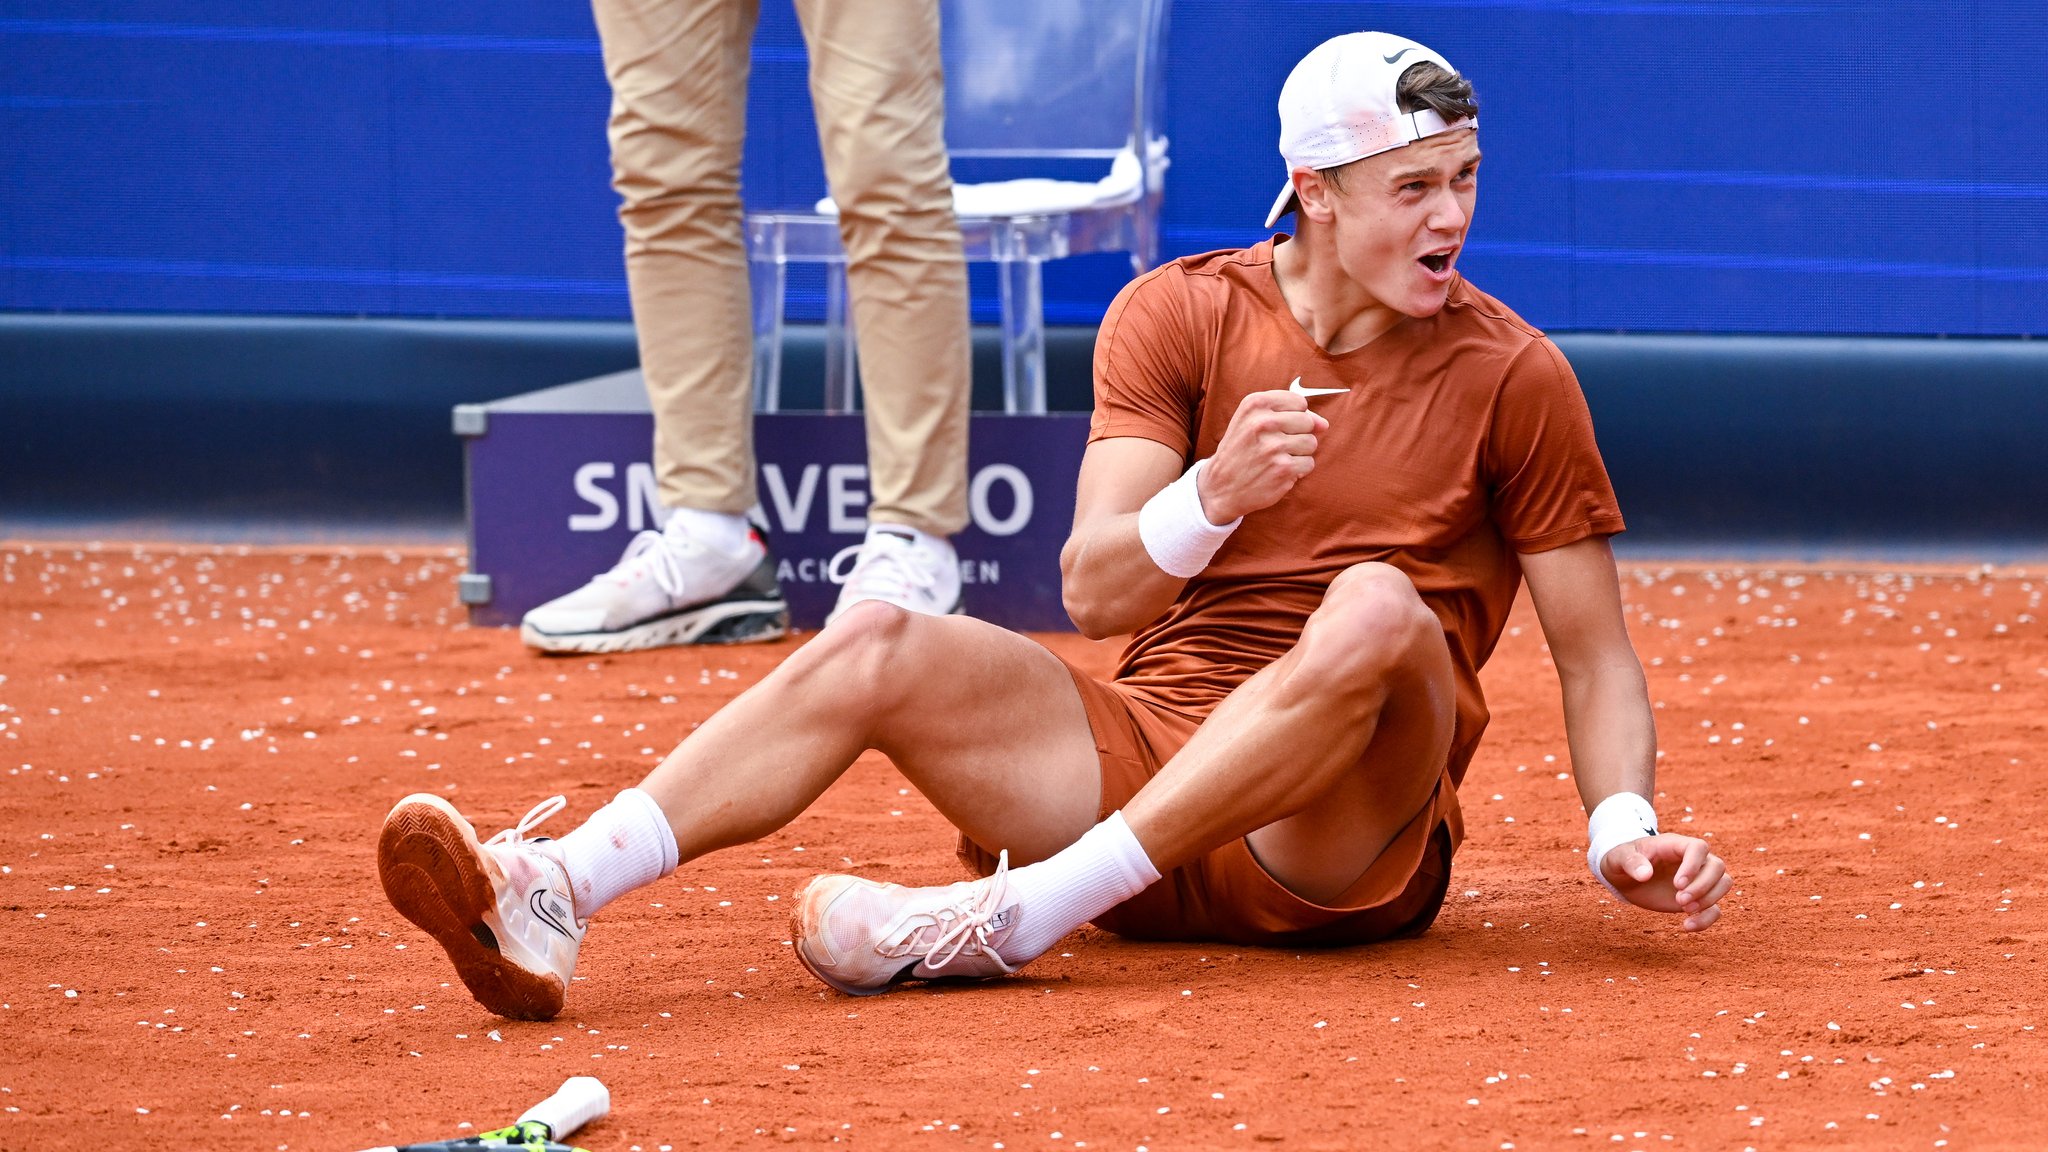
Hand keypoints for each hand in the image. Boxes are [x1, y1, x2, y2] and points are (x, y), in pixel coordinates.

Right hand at [1198, 389, 1328, 522]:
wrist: (1221, 486)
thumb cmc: (1241, 450)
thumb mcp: (1252, 421)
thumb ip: (1289, 414)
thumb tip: (1324, 424)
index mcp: (1254, 404)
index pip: (1299, 402)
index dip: (1294, 416)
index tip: (1277, 427)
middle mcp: (1263, 422)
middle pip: (1308, 422)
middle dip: (1298, 435)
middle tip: (1275, 446)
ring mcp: (1274, 447)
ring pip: (1311, 443)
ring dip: (1299, 453)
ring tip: (1276, 458)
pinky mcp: (1283, 469)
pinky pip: (1308, 464)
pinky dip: (1297, 470)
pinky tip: (1278, 471)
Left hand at [1599, 833, 1729, 930]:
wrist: (1624, 877)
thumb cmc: (1622, 860)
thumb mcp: (1619, 858)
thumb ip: (1631, 862)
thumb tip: (1645, 874)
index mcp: (1674, 845)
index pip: (1698, 848)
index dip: (1694, 866)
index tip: (1678, 884)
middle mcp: (1692, 860)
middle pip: (1717, 866)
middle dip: (1703, 886)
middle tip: (1679, 900)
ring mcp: (1697, 879)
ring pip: (1723, 883)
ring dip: (1709, 899)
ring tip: (1683, 909)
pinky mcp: (1697, 898)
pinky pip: (1715, 908)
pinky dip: (1707, 919)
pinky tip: (1687, 926)